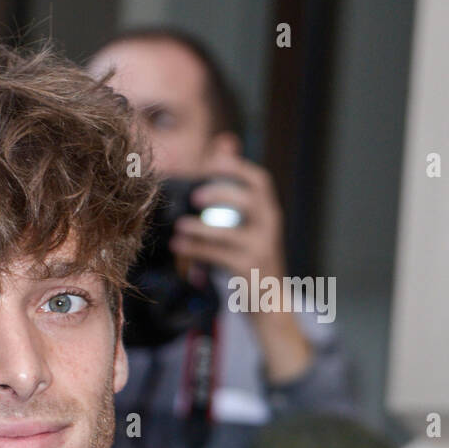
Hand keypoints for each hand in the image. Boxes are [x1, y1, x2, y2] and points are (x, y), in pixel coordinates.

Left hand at [169, 152, 312, 384]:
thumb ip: (232, 195)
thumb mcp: (246, 226)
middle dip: (222, 193)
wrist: (268, 300)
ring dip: (201, 228)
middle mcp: (269, 226)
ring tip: (179, 226)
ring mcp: (260, 248)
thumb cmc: (249, 258)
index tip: (213, 159)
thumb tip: (222, 147)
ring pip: (230, 232)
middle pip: (250, 200)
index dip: (237, 167)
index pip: (260, 181)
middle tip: (195, 195)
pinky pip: (218, 256)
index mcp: (268, 212)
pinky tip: (179, 246)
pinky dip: (196, 250)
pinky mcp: (247, 269)